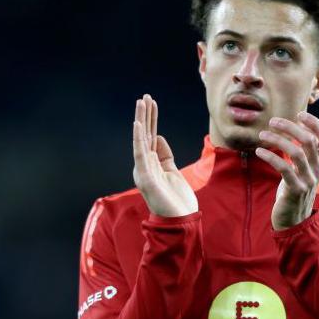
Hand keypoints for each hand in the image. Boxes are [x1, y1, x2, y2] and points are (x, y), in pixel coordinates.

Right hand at [132, 94, 197, 216]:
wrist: (180, 222)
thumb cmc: (177, 200)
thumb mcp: (173, 171)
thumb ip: (165, 155)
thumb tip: (158, 137)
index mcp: (151, 164)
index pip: (150, 137)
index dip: (152, 119)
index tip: (152, 102)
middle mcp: (145, 166)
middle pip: (145, 135)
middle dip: (145, 115)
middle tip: (145, 96)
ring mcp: (144, 171)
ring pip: (141, 140)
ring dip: (141, 121)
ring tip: (141, 103)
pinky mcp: (146, 177)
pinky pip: (140, 154)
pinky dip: (139, 138)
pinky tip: (138, 124)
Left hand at [255, 112, 318, 230]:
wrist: (294, 221)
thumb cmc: (294, 191)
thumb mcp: (302, 170)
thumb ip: (302, 153)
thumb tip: (292, 129)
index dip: (316, 123)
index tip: (300, 114)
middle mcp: (317, 170)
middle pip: (309, 140)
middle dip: (290, 127)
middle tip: (273, 121)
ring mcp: (308, 180)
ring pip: (296, 152)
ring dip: (277, 140)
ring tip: (262, 134)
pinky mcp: (295, 190)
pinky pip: (284, 168)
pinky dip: (271, 156)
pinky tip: (259, 151)